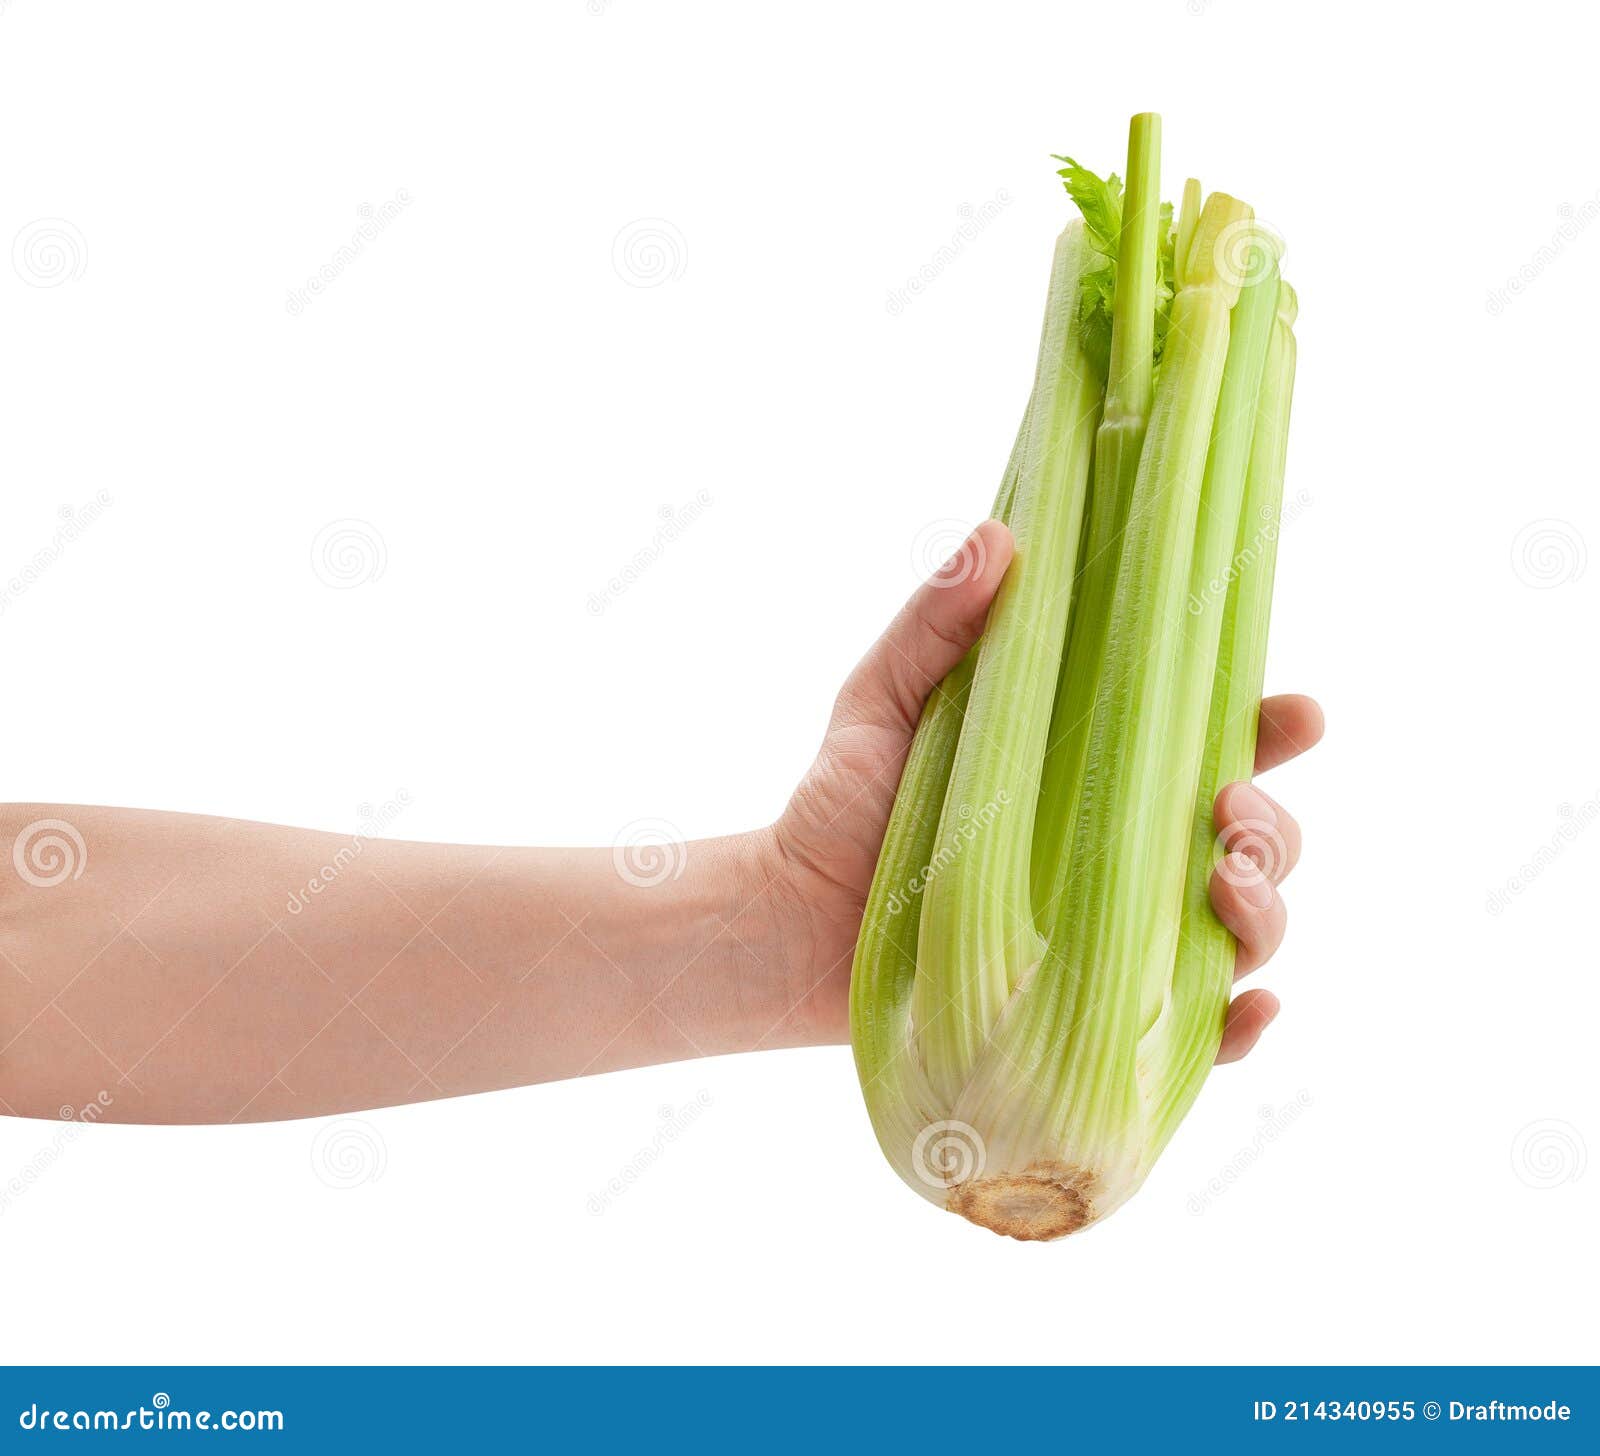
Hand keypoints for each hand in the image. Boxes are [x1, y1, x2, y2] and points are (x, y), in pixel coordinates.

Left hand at [767, 519, 1322, 1058]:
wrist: (784, 923)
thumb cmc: (840, 806)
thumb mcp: (882, 701)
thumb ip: (934, 625)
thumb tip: (997, 535)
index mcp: (1094, 772)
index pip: (1210, 743)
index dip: (1271, 730)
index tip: (1296, 714)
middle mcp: (1121, 854)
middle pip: (1252, 839)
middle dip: (1274, 827)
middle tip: (1230, 814)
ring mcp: (1114, 939)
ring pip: (1243, 929)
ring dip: (1268, 911)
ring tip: (1225, 887)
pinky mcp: (1092, 1018)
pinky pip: (1196, 1037)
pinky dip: (1243, 1027)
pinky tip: (1249, 1006)